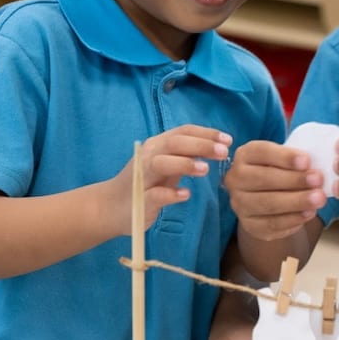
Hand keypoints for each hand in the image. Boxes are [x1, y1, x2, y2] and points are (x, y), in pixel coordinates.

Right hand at [112, 125, 231, 233]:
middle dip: (201, 145)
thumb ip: (186, 155)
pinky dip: (170, 194)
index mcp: (158, 145)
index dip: (207, 133)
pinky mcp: (140, 200)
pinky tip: (185, 195)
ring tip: (205, 170)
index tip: (228, 140)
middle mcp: (149, 156)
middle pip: (175, 143)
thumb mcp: (167, 166)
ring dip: (184, 164)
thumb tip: (217, 147)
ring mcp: (142, 177)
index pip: (183, 132)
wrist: (110, 207)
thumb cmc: (145, 184)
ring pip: (162, 163)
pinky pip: (155, 194)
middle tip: (223, 153)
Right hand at [225, 140, 324, 240]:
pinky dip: (293, 219)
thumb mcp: (284, 159)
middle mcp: (236, 179)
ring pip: (268, 204)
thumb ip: (296, 161)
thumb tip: (314, 168)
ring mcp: (239, 204)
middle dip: (294, 180)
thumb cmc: (280, 171)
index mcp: (245, 155)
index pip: (262, 152)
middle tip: (318, 181)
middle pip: (264, 179)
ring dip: (296, 202)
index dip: (285, 157)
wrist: (268, 198)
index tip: (307, 161)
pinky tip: (309, 213)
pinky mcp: (249, 225)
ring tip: (319, 199)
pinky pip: (272, 224)